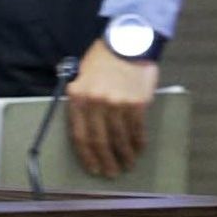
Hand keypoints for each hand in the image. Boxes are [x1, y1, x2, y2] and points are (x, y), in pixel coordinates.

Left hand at [66, 38, 158, 177]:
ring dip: (124, 155)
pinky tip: (138, 149)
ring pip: (120, 139)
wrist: (125, 43)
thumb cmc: (101, 61)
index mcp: (77, 97)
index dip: (87, 155)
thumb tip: (84, 130)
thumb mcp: (80, 77)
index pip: (79, 135)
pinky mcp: (136, 103)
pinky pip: (137, 130)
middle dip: (106, 160)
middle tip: (111, 172)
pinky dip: (138, 143)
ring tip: (127, 164)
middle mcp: (95, 102)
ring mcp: (117, 103)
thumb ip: (80, 101)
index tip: (93, 168)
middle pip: (99, 141)